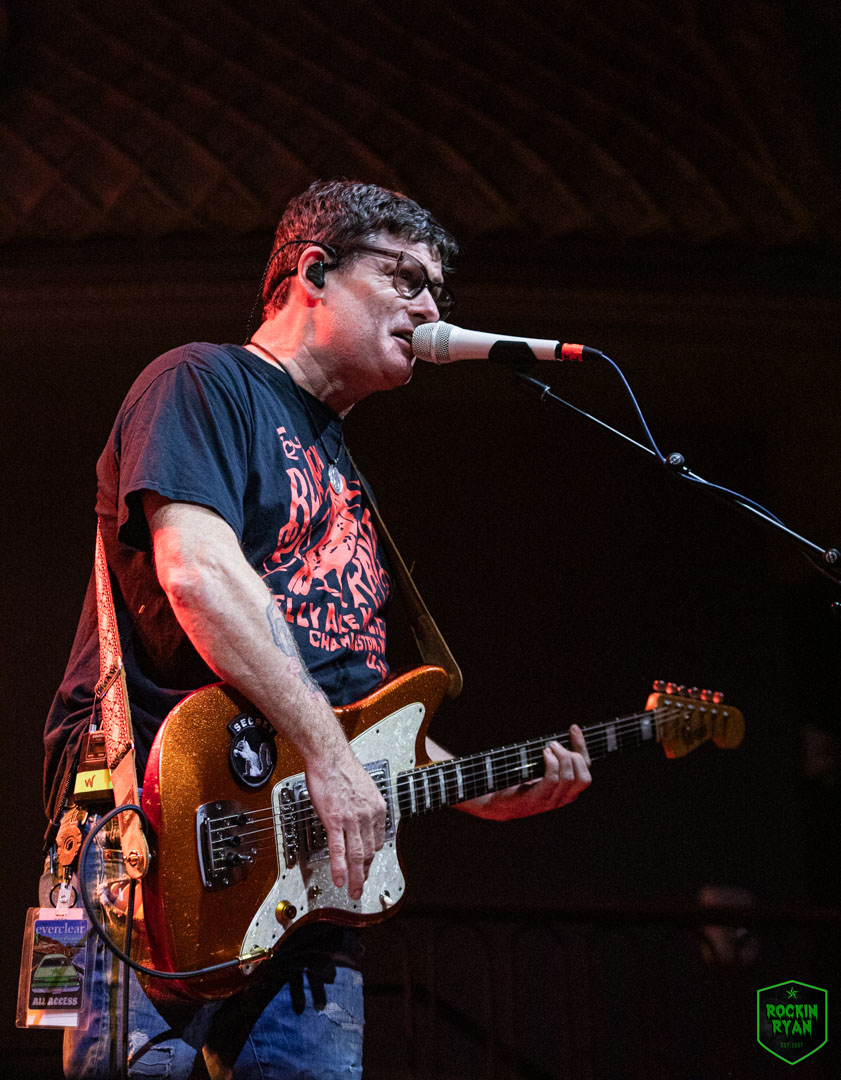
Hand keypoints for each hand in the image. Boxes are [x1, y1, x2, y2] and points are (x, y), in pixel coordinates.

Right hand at [305, 748, 386, 898]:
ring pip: (357, 855)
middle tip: (361, 887)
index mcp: (377, 808)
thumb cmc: (341, 768)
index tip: (367, 866)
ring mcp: (352, 819)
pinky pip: (339, 850)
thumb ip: (364, 807)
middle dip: (366, 873)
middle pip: (370, 851)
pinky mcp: (335, 820)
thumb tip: (361, 817)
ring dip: (356, 877)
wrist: (329, 756)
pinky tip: (340, 879)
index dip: (372, 857)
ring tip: (354, 892)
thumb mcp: (363, 788)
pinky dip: (340, 868)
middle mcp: (368, 815)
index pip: (378, 840)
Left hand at [462, 725, 591, 820]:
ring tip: (548, 747)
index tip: (573, 728)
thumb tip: (562, 735)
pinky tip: (543, 754)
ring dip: (560, 757)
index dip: (582, 747)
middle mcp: (563, 798)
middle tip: (554, 744)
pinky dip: (551, 763)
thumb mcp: (541, 768)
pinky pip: (552, 780)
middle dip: (574, 755)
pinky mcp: (536, 800)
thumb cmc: (520, 781)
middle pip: (583, 777)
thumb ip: (554, 759)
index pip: (586, 771)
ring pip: (568, 778)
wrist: (497, 802)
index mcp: (568, 791)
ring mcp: (550, 802)